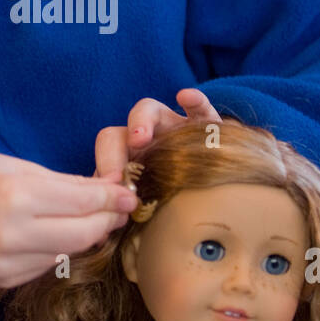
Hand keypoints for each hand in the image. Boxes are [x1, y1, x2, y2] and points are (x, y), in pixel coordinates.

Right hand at [0, 149, 137, 288]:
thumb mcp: (18, 166)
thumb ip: (66, 183)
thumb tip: (112, 189)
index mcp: (15, 197)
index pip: (83, 202)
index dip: (112, 198)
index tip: (130, 193)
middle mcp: (10, 235)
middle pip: (83, 235)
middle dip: (107, 221)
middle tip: (120, 208)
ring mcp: (5, 264)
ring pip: (68, 253)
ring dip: (87, 236)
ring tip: (93, 218)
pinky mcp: (2, 280)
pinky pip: (47, 266)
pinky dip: (60, 250)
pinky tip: (57, 234)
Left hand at [94, 88, 222, 198]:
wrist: (214, 190)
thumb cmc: (173, 197)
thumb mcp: (149, 203)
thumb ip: (127, 204)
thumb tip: (105, 224)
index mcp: (127, 156)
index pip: (107, 148)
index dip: (105, 163)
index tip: (108, 187)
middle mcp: (145, 138)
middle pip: (120, 131)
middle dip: (113, 150)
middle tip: (116, 175)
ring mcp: (173, 127)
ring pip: (149, 111)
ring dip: (141, 121)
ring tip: (139, 138)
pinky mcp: (207, 127)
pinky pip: (201, 109)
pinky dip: (195, 100)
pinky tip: (185, 97)